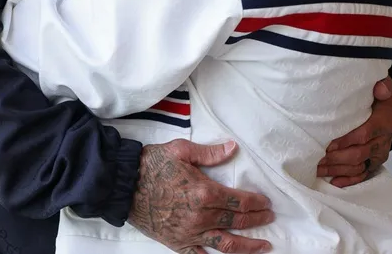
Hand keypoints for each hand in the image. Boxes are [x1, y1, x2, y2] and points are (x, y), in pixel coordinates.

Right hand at [129, 139, 274, 253]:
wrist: (123, 184)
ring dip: (248, 246)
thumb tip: (232, 148)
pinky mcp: (177, 243)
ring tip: (263, 246)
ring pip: (226, 243)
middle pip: (237, 221)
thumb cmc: (151, 164)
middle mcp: (200, 216)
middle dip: (257, 220)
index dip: (256, 203)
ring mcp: (189, 233)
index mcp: (204, 192)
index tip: (266, 203)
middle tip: (269, 218)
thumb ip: (210, 153)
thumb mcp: (181, 150)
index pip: (239, 201)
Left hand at [317, 76, 391, 187]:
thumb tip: (380, 88)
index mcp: (383, 122)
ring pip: (358, 167)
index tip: (328, 143)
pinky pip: (362, 175)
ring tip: (318, 169)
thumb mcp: (383, 88)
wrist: (390, 111)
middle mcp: (382, 142)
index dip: (346, 140)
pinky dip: (348, 180)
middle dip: (336, 158)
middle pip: (358, 154)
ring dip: (337, 170)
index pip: (364, 134)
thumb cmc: (379, 98)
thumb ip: (382, 86)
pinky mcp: (374, 163)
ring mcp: (378, 154)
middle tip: (317, 158)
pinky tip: (334, 182)